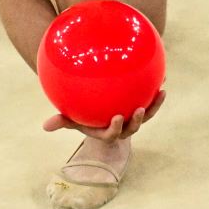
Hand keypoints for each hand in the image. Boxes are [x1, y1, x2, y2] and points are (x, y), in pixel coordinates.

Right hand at [42, 91, 165, 141]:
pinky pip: (151, 99)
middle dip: (138, 121)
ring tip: (161, 92)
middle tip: (139, 110)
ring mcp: (134, 118)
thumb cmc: (83, 117)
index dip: (116, 128)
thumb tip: (45, 126)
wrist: (100, 114)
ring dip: (155, 105)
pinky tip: (162, 75)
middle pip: (133, 128)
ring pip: (147, 114)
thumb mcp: (72, 119)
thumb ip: (61, 121)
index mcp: (107, 131)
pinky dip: (156, 89)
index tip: (118, 117)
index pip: (113, 134)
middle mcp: (123, 127)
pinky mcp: (143, 107)